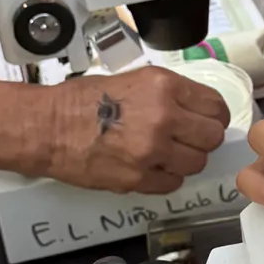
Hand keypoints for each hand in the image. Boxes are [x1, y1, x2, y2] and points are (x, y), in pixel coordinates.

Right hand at [48, 67, 229, 194]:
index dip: (214, 116)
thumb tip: (194, 109)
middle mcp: (163, 117)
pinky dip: (166, 177)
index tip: (208, 121)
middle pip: (212, 137)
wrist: (48, 127)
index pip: (215, 106)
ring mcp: (152, 151)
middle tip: (187, 139)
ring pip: (196, 163)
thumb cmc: (82, 100)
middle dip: (202, 139)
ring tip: (165, 153)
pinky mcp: (139, 178)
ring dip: (185, 160)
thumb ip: (168, 94)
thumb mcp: (133, 80)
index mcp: (164, 87)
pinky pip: (173, 183)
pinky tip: (151, 167)